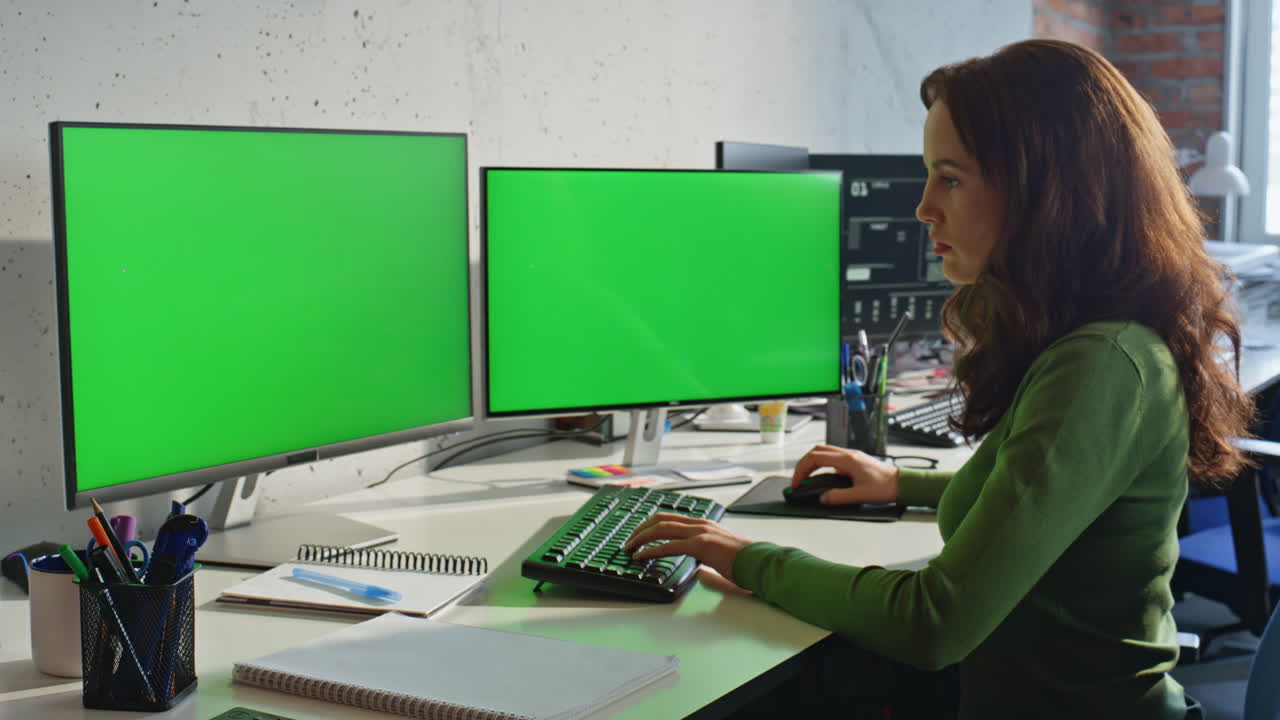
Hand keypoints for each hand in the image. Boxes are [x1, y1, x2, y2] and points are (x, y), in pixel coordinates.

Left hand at [622, 513, 752, 585]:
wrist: (759, 562)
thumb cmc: (744, 561)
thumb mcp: (719, 554)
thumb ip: (705, 557)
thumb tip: (697, 567)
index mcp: (703, 524)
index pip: (670, 518)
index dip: (650, 525)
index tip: (638, 535)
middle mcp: (699, 524)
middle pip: (661, 519)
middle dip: (640, 529)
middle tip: (629, 541)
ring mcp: (700, 532)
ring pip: (661, 528)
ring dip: (641, 537)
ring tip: (630, 548)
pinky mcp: (701, 545)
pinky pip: (669, 546)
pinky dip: (651, 550)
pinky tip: (642, 556)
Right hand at [791, 444, 900, 504]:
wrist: (901, 483)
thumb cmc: (886, 486)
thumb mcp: (860, 495)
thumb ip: (838, 497)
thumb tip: (823, 498)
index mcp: (847, 460)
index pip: (816, 458)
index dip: (802, 469)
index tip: (797, 482)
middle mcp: (848, 454)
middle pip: (817, 451)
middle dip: (803, 464)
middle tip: (798, 480)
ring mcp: (851, 456)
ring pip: (824, 452)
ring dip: (811, 463)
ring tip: (806, 478)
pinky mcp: (853, 460)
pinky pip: (832, 458)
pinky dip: (821, 465)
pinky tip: (822, 477)